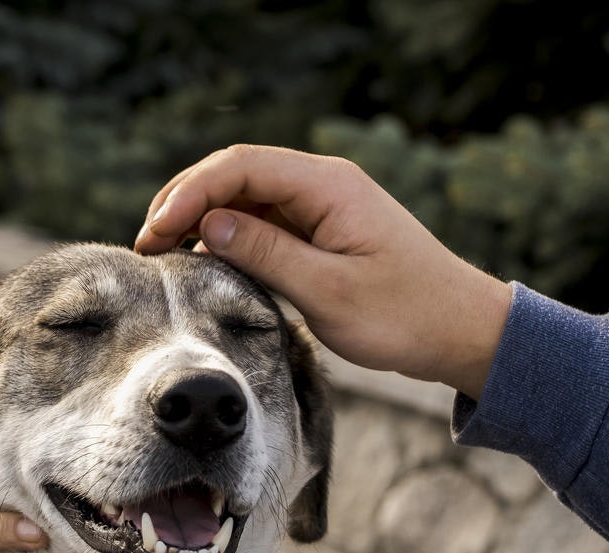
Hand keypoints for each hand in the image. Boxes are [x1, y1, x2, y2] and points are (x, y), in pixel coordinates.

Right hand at [134, 144, 512, 398]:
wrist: (460, 331)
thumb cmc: (405, 315)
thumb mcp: (329, 292)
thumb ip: (266, 254)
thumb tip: (208, 226)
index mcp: (328, 186)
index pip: (240, 166)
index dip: (189, 193)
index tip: (156, 232)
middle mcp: (321, 185)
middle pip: (234, 173)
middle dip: (185, 202)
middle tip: (148, 243)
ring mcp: (319, 206)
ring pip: (242, 197)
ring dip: (201, 220)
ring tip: (164, 255)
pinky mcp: (318, 231)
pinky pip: (260, 222)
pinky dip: (225, 238)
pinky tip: (202, 264)